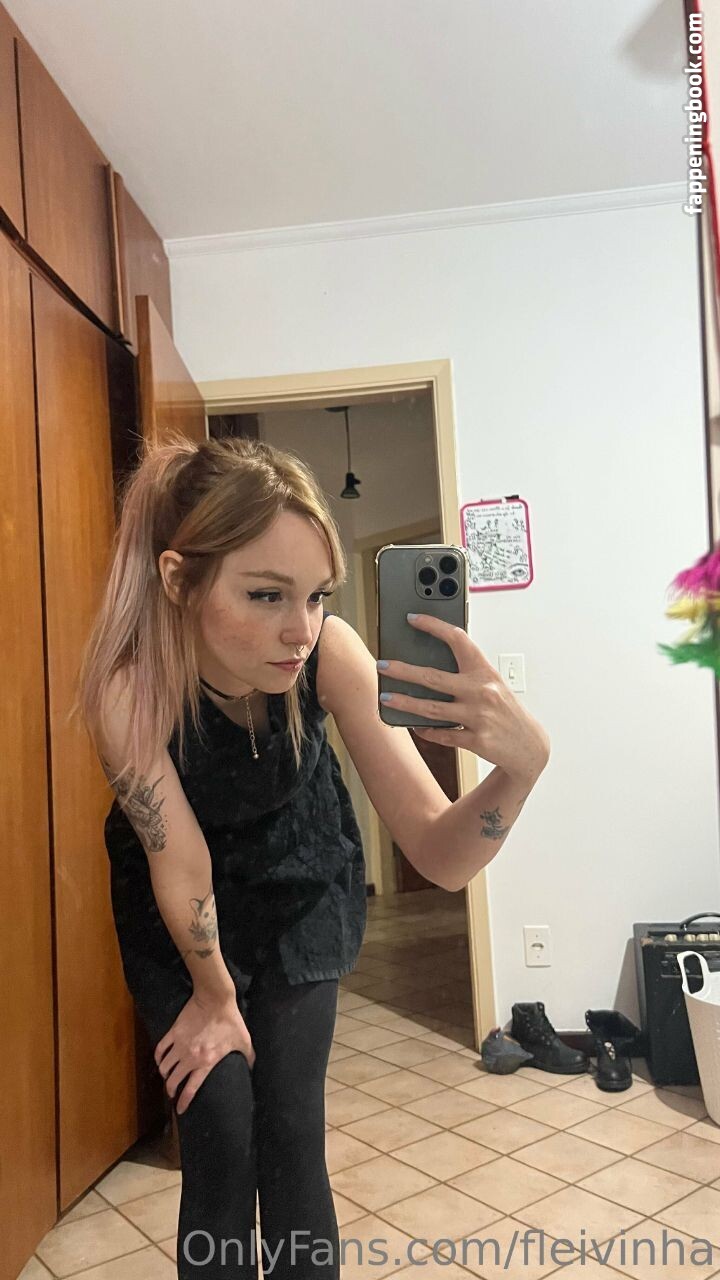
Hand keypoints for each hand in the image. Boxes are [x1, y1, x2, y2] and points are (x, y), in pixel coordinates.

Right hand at [154, 990, 255, 1114]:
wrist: (215, 999)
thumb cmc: (231, 1020)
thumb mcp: (243, 1040)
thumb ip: (248, 1057)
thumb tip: (253, 1067)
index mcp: (206, 1063)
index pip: (191, 1089)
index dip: (184, 1102)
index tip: (180, 1110)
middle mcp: (190, 1057)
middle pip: (173, 1081)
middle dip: (170, 1090)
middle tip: (172, 1092)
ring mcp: (180, 1045)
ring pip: (164, 1067)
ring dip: (164, 1074)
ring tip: (166, 1076)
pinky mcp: (174, 1033)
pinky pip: (160, 1049)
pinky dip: (158, 1057)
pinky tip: (160, 1060)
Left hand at [378, 612, 549, 784]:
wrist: (530, 745)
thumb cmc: (506, 710)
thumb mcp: (493, 685)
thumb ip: (467, 674)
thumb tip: (429, 666)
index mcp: (485, 672)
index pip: (458, 640)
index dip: (434, 626)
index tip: (413, 618)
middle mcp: (482, 691)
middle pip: (433, 678)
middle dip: (403, 671)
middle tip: (383, 666)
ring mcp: (478, 717)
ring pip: (432, 709)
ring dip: (405, 703)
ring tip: (386, 698)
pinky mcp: (476, 740)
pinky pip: (442, 734)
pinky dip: (426, 730)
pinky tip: (414, 725)